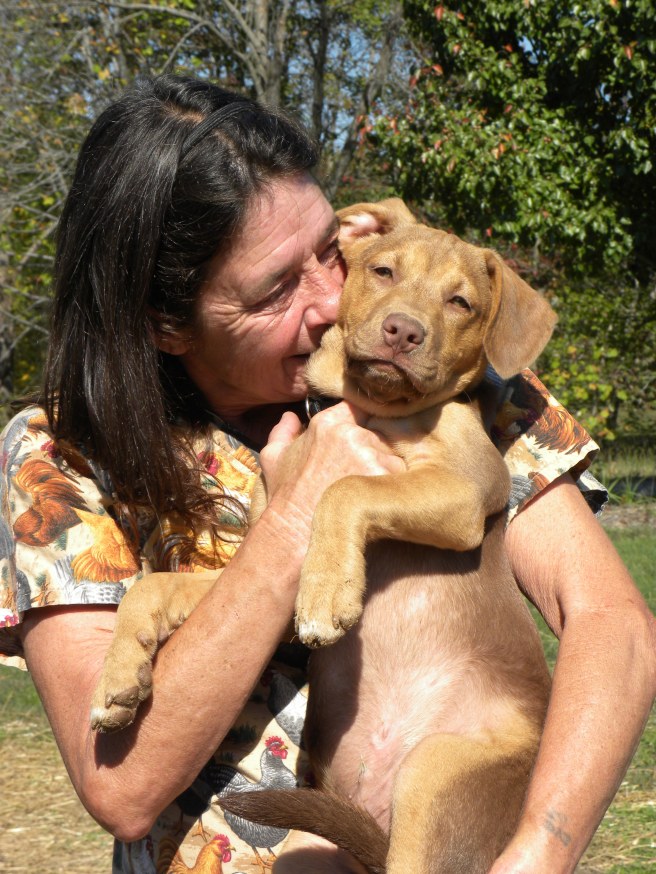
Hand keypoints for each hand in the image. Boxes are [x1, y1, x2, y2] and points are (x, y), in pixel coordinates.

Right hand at [259, 401, 404, 534]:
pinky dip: (392, 489)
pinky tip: (375, 503)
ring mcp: (368, 453)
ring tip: (365, 494)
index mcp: (327, 424)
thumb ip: (283, 432)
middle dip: (374, 453)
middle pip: (379, 435)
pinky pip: (401, 477)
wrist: (295, 535)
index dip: (362, 425)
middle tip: (358, 478)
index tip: (360, 443)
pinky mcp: (383, 475)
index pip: (358, 409)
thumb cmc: (285, 499)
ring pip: (393, 456)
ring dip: (385, 472)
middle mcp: (350, 433)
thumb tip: (290, 417)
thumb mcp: (273, 459)